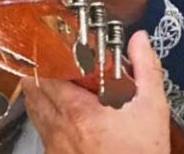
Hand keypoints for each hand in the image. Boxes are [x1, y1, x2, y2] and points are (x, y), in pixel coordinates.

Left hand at [22, 30, 169, 153]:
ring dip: (41, 93)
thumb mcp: (152, 108)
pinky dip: (46, 114)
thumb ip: (145, 68)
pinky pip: (40, 129)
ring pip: (33, 109)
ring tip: (58, 82)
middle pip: (32, 89)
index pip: (44, 74)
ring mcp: (53, 144)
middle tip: (56, 60)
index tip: (57, 45)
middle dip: (41, 71)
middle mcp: (58, 128)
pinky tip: (64, 111)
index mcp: (77, 111)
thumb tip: (139, 40)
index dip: (47, 56)